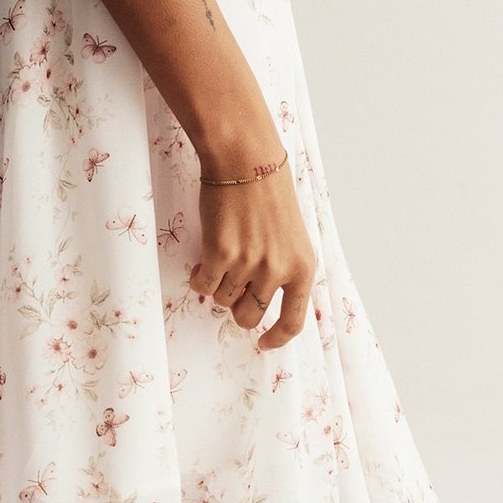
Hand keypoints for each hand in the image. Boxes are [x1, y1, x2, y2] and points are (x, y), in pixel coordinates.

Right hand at [188, 126, 315, 351]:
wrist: (245, 159)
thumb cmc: (267, 192)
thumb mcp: (291, 235)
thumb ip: (283, 268)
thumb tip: (258, 301)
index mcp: (302, 266)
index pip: (294, 321)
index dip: (277, 337)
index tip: (264, 343)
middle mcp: (278, 270)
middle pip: (250, 315)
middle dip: (237, 309)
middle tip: (230, 289)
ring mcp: (249, 263)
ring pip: (223, 298)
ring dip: (217, 284)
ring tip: (219, 256)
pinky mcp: (220, 254)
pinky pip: (204, 285)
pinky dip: (199, 278)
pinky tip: (201, 262)